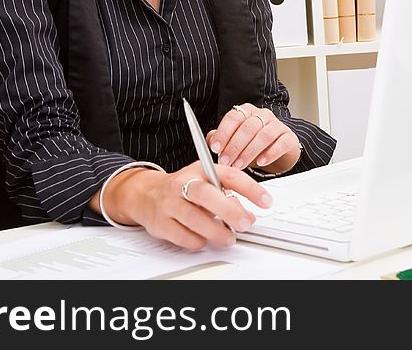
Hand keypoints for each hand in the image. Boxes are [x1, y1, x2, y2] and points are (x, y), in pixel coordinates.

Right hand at [98, 161, 272, 250]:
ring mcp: (170, 203)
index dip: (250, 188)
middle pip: (206, 194)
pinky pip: (182, 235)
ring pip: (194, 218)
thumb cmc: (183, 188)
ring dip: (216, 231)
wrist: (145, 194)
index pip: (229, 175)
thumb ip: (227, 195)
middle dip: (229, 210)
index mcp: (201, 170)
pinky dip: (197, 241)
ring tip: (228, 238)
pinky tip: (203, 240)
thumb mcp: (206, 182)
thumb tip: (248, 215)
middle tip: (245, 223)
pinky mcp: (160, 222)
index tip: (266, 201)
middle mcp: (184, 183)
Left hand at [205, 103, 301, 173]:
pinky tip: (261, 162)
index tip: (215, 148)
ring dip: (249, 152)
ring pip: (264, 135)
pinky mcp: (289, 137)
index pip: (233, 117)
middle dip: (235, 146)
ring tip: (240, 165)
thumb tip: (211, 142)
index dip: (223, 133)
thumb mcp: (234, 141)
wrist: (278, 150)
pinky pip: (281, 143)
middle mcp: (262, 115)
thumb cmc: (253, 144)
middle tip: (226, 161)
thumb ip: (221, 139)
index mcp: (246, 112)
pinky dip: (270, 153)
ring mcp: (277, 125)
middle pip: (248, 127)